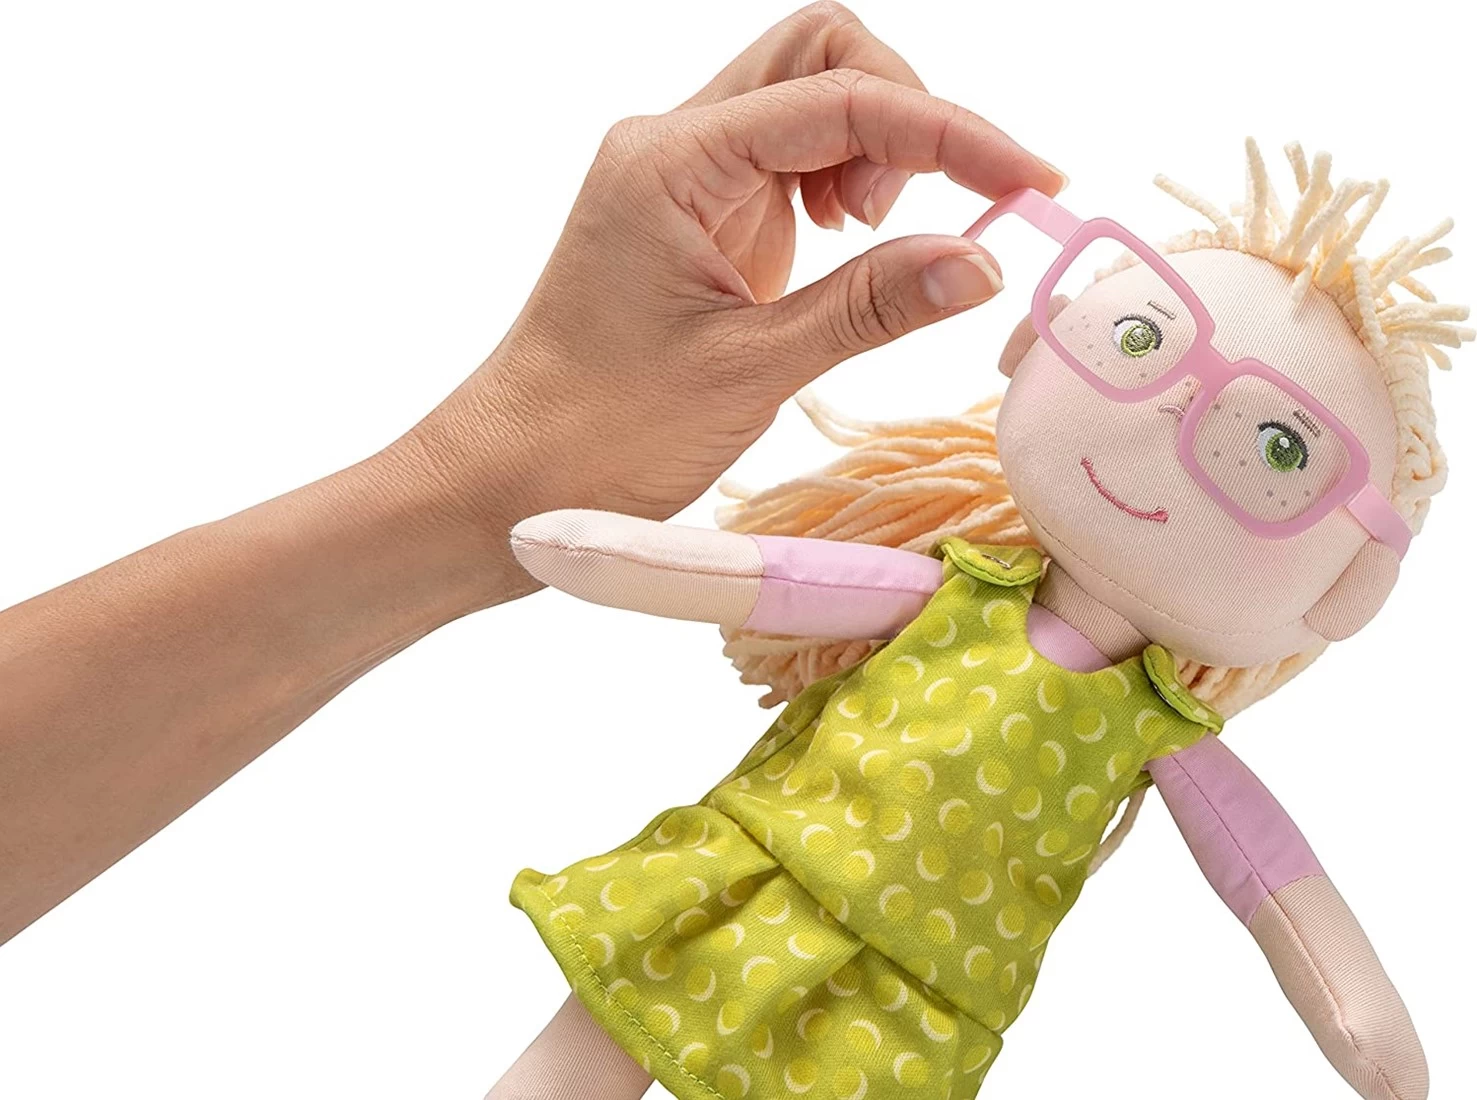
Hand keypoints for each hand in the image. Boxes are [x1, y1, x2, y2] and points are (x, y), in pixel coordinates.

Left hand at [396, 2, 1064, 562]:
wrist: (509, 476)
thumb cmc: (603, 432)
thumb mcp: (752, 370)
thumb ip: (872, 305)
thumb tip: (986, 261)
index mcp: (673, 162)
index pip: (840, 98)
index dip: (952, 132)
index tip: (1033, 181)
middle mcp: (675, 144)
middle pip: (819, 51)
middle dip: (901, 110)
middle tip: (909, 216)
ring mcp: (684, 175)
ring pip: (807, 97)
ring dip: (873, 150)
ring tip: (870, 240)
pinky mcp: (697, 214)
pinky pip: (789, 159)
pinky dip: (845, 186)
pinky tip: (845, 248)